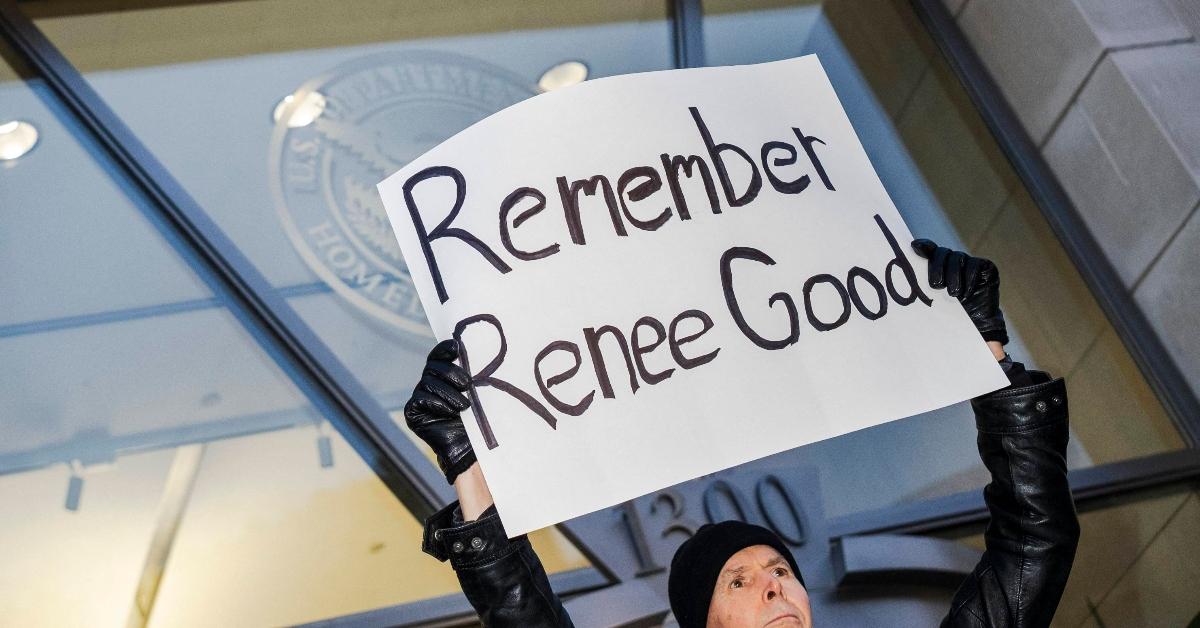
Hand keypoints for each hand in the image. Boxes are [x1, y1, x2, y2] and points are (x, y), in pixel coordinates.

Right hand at [403, 339, 475, 483]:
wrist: (469, 447)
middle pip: (432, 367)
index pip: (438, 356)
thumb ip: (472, 374)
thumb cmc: (477, 419)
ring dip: (448, 393)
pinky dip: (437, 404)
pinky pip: (420, 399)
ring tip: (464, 406)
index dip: (445, 349)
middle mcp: (428, 384)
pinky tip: (450, 412)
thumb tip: (475, 351)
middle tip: (467, 384)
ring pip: (427, 382)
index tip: (457, 347)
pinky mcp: (412, 412)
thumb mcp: (478, 393)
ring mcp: (419, 398)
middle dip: (451, 372)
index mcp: (443, 376)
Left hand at [911, 239, 1007, 345]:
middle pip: (942, 253)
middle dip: (937, 268)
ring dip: (953, 276)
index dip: (923, 246)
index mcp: (938, 266)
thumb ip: (922, 285)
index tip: (914, 247)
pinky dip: (969, 279)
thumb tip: (908, 269)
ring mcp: (970, 262)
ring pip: (957, 257)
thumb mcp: (933, 300)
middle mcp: (954, 261)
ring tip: (953, 294)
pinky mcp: (986, 267)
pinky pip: (974, 265)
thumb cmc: (952, 314)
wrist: (978, 326)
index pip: (929, 249)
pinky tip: (966, 293)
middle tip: (936, 285)